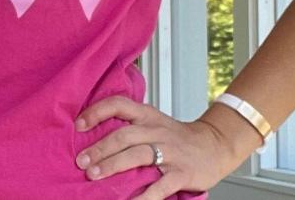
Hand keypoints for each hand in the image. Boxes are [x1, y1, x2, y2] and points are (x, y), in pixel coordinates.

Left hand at [73, 95, 247, 198]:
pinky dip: (143, 196)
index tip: (79, 125)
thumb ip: (130, 126)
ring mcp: (170, 152)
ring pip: (137, 155)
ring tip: (94, 175)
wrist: (215, 145)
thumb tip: (93, 140)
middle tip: (81, 161)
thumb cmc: (177, 136)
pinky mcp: (181, 173)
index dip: (96, 112)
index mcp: (148, 115)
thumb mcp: (154, 122)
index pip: (119, 104)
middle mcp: (157, 130)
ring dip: (113, 165)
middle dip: (100, 148)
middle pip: (124, 135)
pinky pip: (159, 186)